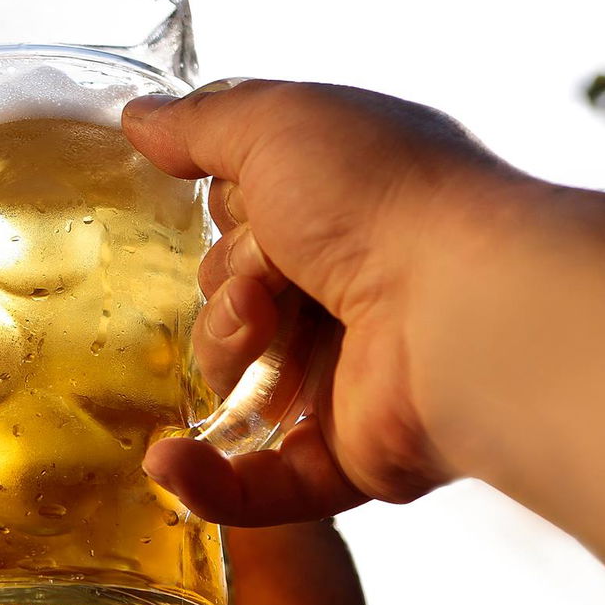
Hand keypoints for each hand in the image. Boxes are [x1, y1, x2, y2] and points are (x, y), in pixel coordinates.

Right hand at [123, 80, 541, 523]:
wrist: (465, 302)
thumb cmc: (382, 197)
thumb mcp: (278, 124)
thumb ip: (204, 124)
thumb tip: (138, 120)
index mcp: (349, 215)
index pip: (244, 228)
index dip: (229, 220)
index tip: (245, 208)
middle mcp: (352, 294)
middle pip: (228, 304)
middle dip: (229, 288)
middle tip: (271, 275)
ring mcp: (350, 380)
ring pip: (232, 384)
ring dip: (227, 351)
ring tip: (267, 330)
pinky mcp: (347, 457)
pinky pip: (254, 485)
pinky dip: (204, 478)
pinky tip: (166, 460)